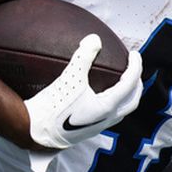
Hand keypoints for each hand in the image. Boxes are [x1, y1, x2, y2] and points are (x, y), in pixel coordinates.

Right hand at [25, 34, 142, 149]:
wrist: (35, 132)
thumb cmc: (52, 107)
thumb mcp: (69, 78)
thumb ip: (83, 57)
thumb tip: (94, 39)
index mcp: (108, 106)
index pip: (130, 83)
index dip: (135, 66)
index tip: (134, 55)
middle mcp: (107, 119)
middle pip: (132, 101)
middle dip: (137, 85)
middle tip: (134, 70)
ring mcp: (98, 127)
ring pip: (121, 110)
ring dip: (126, 96)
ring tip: (121, 83)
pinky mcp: (88, 130)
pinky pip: (108, 115)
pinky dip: (112, 102)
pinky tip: (97, 95)